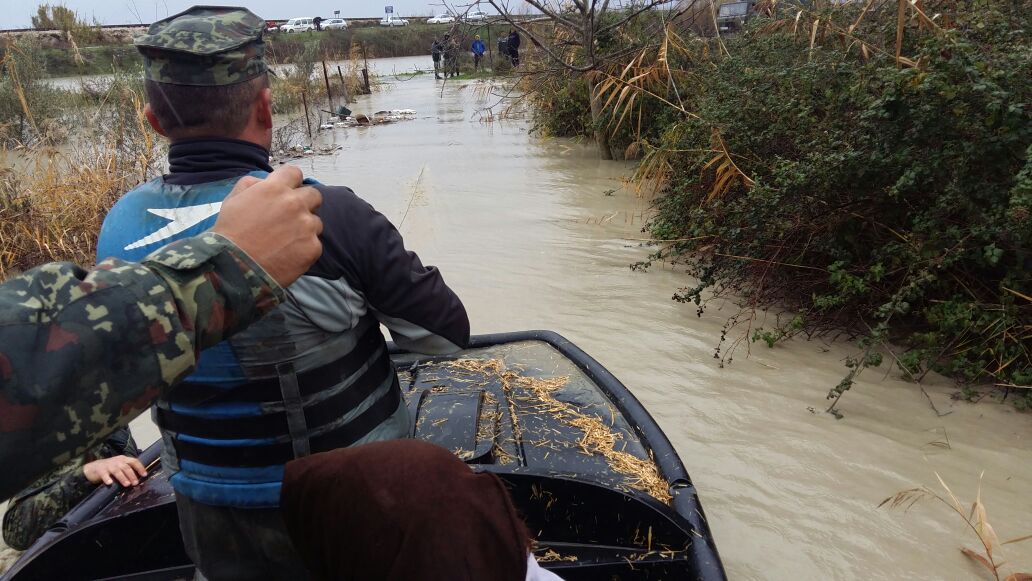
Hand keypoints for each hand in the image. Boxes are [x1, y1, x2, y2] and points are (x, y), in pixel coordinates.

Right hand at [83, 455, 147, 486]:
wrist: (93, 468)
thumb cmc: (110, 468)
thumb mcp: (120, 466)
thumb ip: (128, 470)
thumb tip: (139, 479)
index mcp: (123, 459)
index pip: (134, 461)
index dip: (140, 468)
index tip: (144, 475)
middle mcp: (117, 461)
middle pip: (126, 467)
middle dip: (132, 475)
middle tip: (135, 483)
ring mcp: (108, 465)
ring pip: (117, 471)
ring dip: (123, 478)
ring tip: (127, 484)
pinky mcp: (100, 470)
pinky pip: (104, 474)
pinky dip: (107, 478)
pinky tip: (110, 483)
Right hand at [212, 166, 322, 287]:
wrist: (234, 268)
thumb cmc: (230, 234)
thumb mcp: (233, 200)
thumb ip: (251, 184)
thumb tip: (265, 181)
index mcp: (275, 188)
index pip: (295, 173)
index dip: (291, 182)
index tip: (288, 191)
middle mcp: (295, 204)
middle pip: (314, 195)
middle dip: (304, 203)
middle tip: (291, 217)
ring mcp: (306, 226)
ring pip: (315, 221)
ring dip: (305, 227)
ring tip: (285, 240)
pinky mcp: (313, 247)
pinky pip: (315, 243)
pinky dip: (304, 248)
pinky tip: (287, 254)